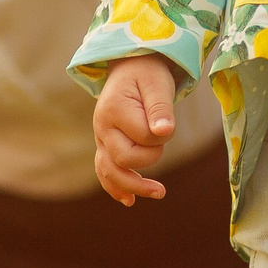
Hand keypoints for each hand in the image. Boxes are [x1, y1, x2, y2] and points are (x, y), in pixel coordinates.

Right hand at [92, 55, 178, 204]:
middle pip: (124, 159)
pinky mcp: (105, 146)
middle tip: (163, 141)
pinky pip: (104, 171)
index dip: (161, 137)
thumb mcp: (158, 84)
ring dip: (133, 186)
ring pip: (110, 172)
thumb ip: (161, 109)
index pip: (142, 137)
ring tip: (160, 193)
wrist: (130, 67)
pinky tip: (129, 201)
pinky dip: (115, 187)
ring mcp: (101, 138)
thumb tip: (164, 133)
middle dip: (151, 157)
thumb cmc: (147, 74)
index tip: (166, 124)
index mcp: (114, 110)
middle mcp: (102, 127)